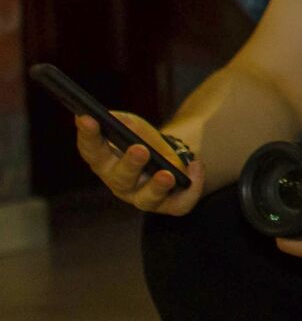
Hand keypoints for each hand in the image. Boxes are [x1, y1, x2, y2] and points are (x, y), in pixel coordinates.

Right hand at [74, 113, 202, 214]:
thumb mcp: (130, 123)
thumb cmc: (142, 139)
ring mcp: (144, 197)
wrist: (171, 155)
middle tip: (140, 150)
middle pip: (120, 178)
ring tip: (167, 174)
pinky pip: (180, 203)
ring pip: (147, 199)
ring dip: (157, 187)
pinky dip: (191, 188)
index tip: (85, 117)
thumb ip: (119, 120)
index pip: (91, 150)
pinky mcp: (169, 204)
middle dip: (130, 165)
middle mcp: (120, 184)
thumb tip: (110, 117)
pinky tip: (196, 167)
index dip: (88, 135)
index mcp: (104, 162)